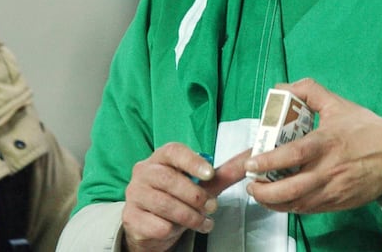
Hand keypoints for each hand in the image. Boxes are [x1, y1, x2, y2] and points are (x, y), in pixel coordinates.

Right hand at [122, 142, 248, 251]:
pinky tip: (179, 230)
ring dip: (189, 216)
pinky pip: (155, 224)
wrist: (152, 225)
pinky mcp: (130, 217)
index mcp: (161, 157)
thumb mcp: (202, 184)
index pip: (174, 151)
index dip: (192, 161)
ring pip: (164, 204)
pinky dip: (173, 230)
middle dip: (194, 195)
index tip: (209, 174)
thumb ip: (224, 172)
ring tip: (202, 221)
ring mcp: (134, 194)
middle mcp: (144, 172)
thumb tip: (251, 156)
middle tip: (211, 206)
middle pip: (168, 178)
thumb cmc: (178, 197)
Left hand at [244, 78, 381, 213]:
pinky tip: (281, 199)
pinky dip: (291, 207)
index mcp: (327, 142)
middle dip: (264, 192)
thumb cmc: (364, 128)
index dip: (268, 161)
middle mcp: (328, 170)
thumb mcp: (337, 103)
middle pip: (291, 190)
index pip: (293, 155)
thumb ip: (308, 91)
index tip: (251, 163)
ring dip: (274, 202)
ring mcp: (333, 190)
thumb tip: (281, 88)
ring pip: (297, 205)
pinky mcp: (338, 203)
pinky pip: (309, 210)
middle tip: (251, 184)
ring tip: (260, 192)